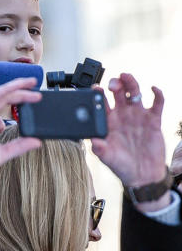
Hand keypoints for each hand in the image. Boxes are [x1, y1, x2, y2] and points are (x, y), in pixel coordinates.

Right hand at [0, 77, 41, 190]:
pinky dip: (8, 88)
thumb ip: (19, 145)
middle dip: (20, 91)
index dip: (17, 100)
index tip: (33, 100)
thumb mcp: (3, 153)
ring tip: (32, 84)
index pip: (2, 106)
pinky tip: (20, 85)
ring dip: (16, 87)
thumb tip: (36, 141)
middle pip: (2, 98)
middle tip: (36, 88)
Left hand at [91, 73, 166, 188]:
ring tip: (127, 76)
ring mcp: (138, 116)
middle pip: (118, 94)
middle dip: (115, 85)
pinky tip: (154, 89)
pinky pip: (157, 104)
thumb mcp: (107, 158)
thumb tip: (93, 141)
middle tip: (113, 84)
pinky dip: (157, 95)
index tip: (95, 88)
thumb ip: (100, 149)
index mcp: (109, 121)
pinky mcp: (153, 121)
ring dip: (131, 83)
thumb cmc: (121, 165)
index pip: (101, 103)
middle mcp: (122, 115)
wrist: (142, 175)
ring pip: (135, 94)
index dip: (98, 94)